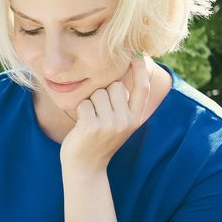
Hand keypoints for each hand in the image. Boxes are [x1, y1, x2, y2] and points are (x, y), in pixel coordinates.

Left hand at [59, 56, 153, 173]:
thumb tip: (122, 74)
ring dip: (90, 102)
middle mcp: (126, 121)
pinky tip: (81, 126)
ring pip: (98, 93)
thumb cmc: (98, 140)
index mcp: (135, 119)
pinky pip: (84, 103)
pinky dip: (80, 111)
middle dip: (103, 92)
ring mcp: (110, 124)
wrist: (85, 168)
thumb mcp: (118, 124)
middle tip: (98, 113)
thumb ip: (123, 104)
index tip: (138, 53)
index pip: (142, 88)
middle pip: (115, 85)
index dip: (140, 69)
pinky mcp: (92, 126)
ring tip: (90, 120)